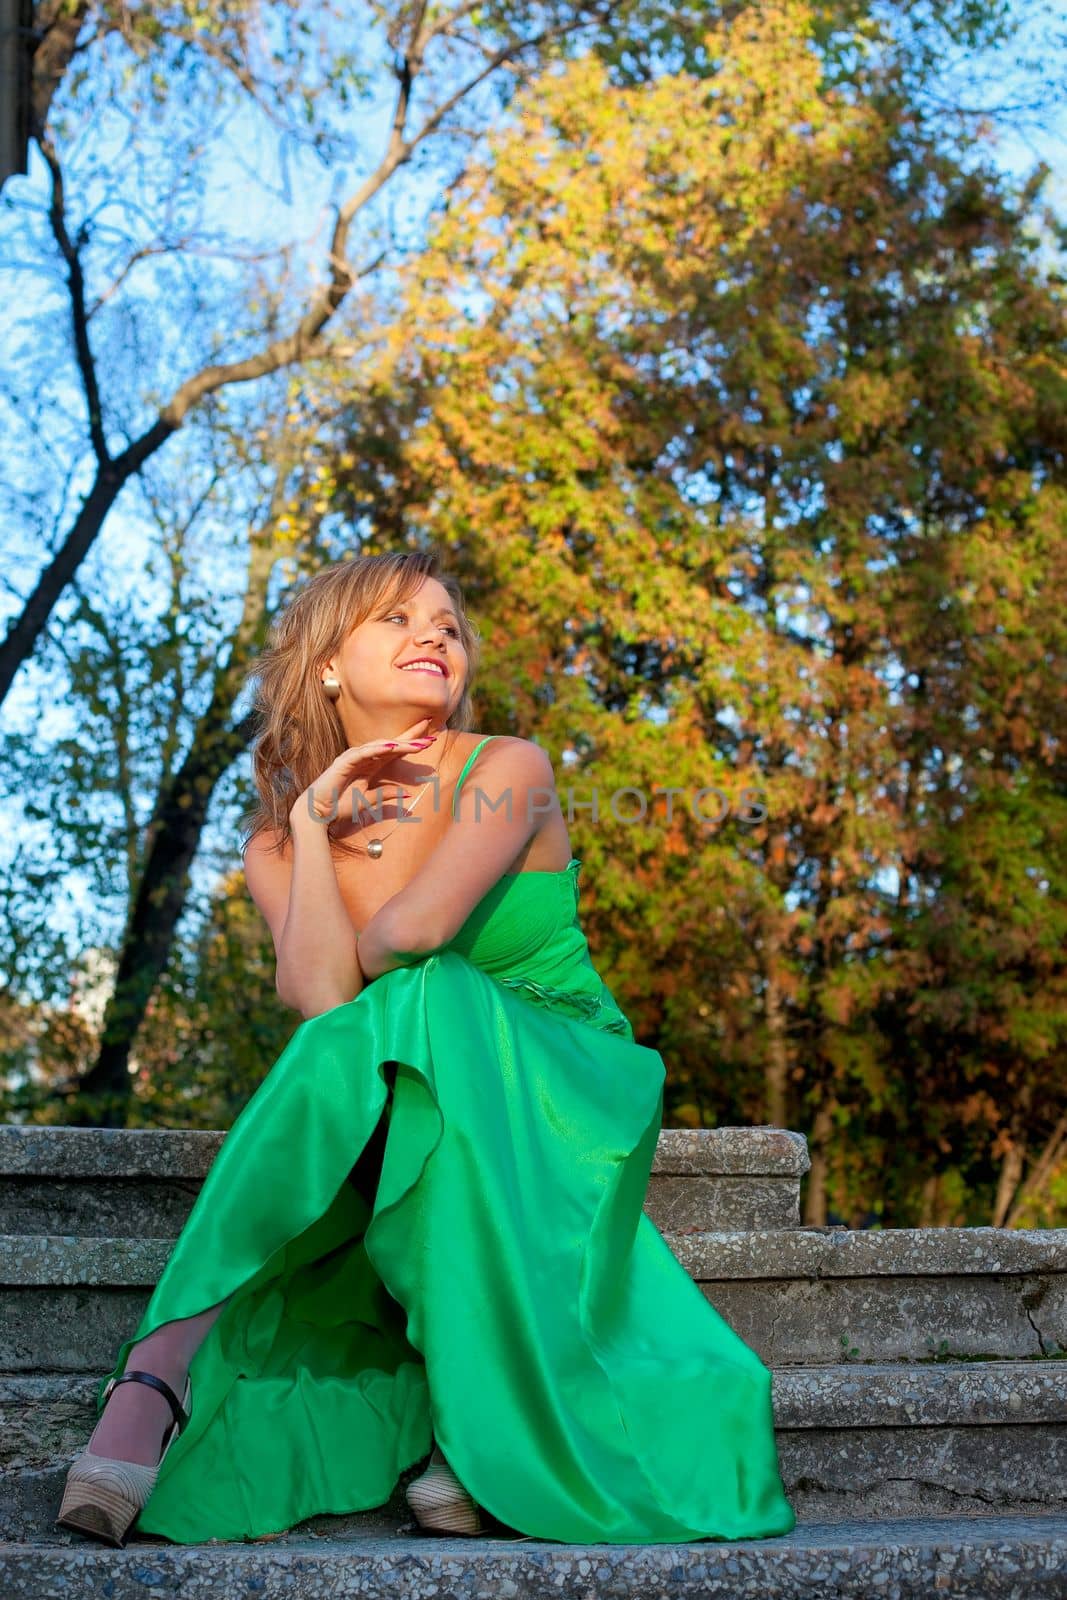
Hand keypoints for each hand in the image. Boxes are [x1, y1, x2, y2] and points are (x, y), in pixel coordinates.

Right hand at [289, 717, 440, 828]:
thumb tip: (408, 794)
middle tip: (430, 730)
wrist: (319, 814)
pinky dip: (378, 749)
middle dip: (410, 737)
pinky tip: (392, 747)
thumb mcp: (369, 801)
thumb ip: (386, 795)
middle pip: (391, 744)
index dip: (411, 743)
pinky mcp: (344, 762)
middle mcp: (364, 758)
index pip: (395, 751)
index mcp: (371, 766)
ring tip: (418, 743)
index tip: (430, 739)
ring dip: (400, 744)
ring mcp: (353, 758)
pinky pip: (364, 753)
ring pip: (380, 746)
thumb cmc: (340, 806)